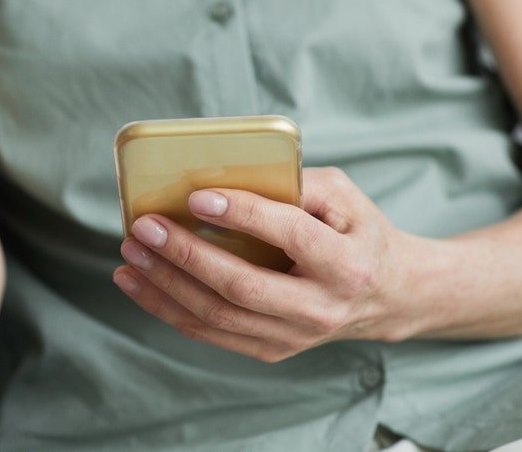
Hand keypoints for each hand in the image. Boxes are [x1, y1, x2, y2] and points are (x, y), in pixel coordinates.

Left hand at [113, 167, 427, 361]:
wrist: (390, 296)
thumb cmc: (358, 233)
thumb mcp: (345, 197)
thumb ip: (296, 182)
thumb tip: (230, 172)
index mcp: (346, 264)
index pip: (289, 236)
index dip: (242, 214)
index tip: (198, 195)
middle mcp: (321, 307)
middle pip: (242, 286)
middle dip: (186, 255)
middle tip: (145, 226)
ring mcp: (295, 336)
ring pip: (218, 316)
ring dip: (165, 285)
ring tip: (131, 253)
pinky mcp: (272, 350)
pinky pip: (210, 333)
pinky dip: (168, 308)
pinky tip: (139, 283)